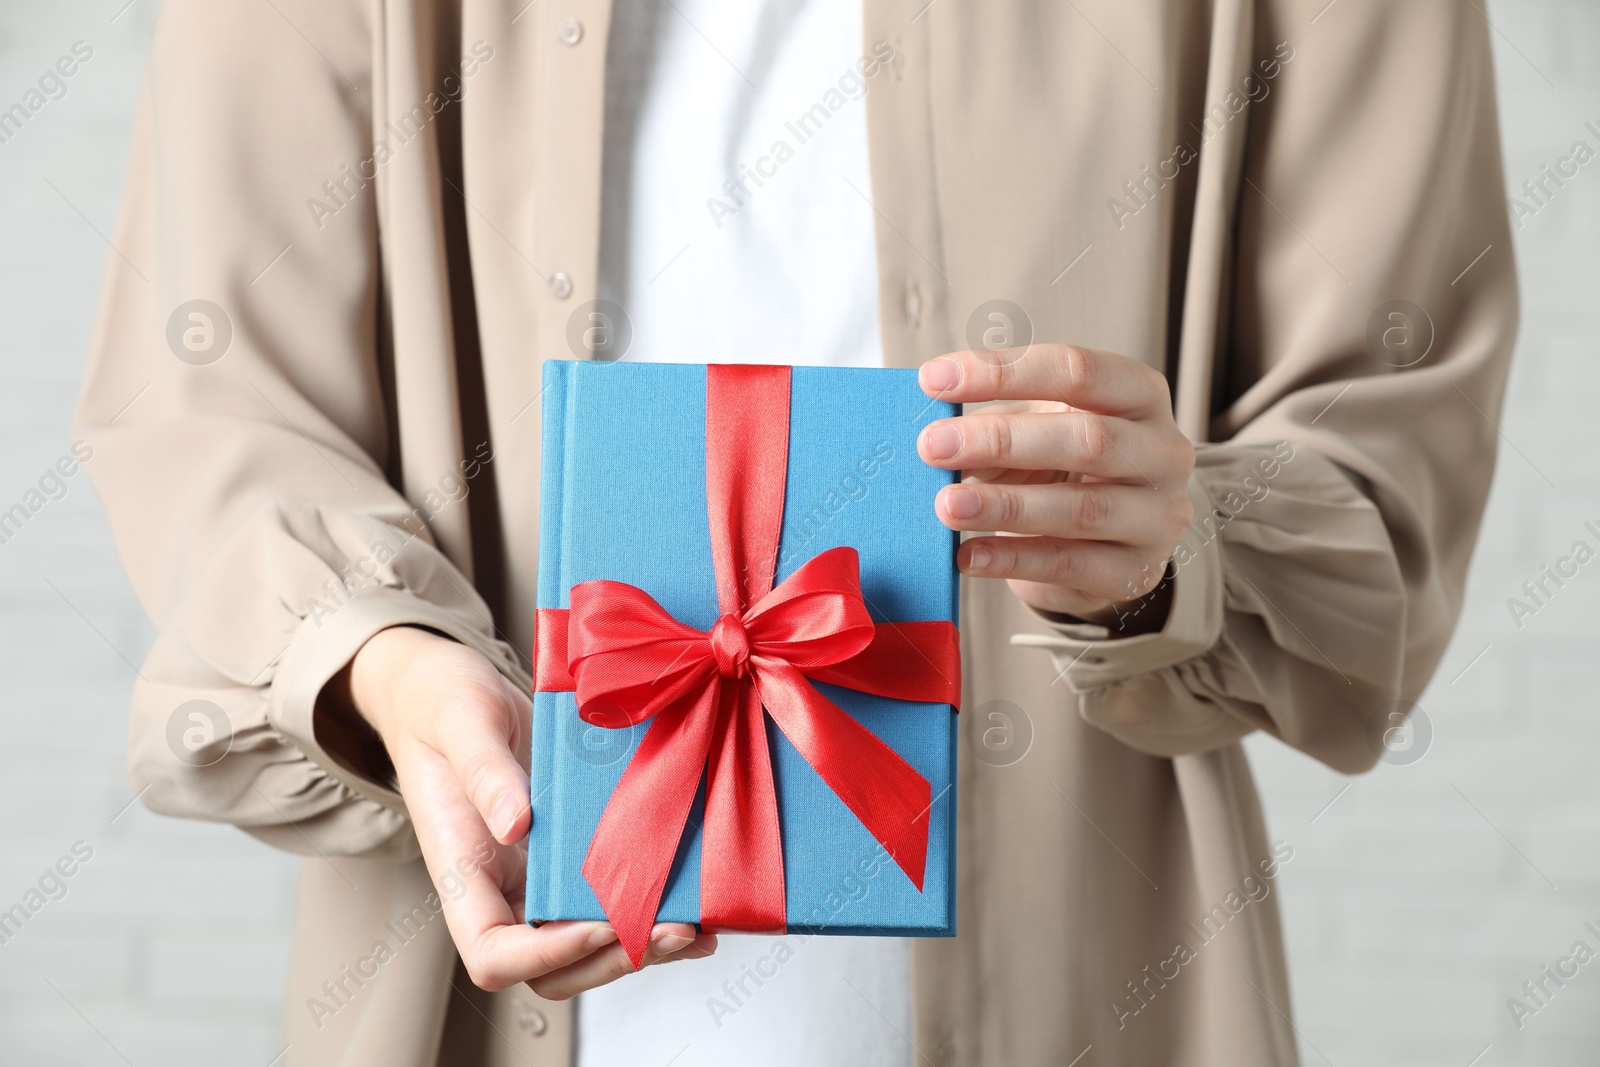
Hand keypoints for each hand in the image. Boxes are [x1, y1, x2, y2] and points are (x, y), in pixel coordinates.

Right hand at [344, 626, 716, 998]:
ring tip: (694, 928)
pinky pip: (603, 899)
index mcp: (461, 868)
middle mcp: (498, 887)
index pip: (492, 953)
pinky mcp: (567, 854)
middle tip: (671, 930)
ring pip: (584, 945)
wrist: (448, 689)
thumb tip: (516, 825)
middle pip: (549, 968)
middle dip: (610, 959)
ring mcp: (534, 876)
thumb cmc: (441, 704)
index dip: (544, 954)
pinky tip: (692, 903)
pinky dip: (648, 910)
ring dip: (638, 946)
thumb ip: (485, 772)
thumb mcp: (461, 723)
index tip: (595, 925)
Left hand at [916, 346, 1194, 627]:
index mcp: (1140, 395)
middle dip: (1001, 440)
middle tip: (933, 445)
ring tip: (946, 505)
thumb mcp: (1038, 430)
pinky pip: (1069, 566)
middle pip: (1088, 439)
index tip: (934, 381)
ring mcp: (1157, 517)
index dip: (1003, 372)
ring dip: (1005, 506)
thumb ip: (997, 424)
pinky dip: (1011, 559)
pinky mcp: (1135, 573)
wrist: (1110, 541)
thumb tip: (934, 432)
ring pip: (1081, 509)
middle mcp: (1164, 452)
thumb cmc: (1066, 468)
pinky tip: (968, 555)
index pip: (1077, 371)